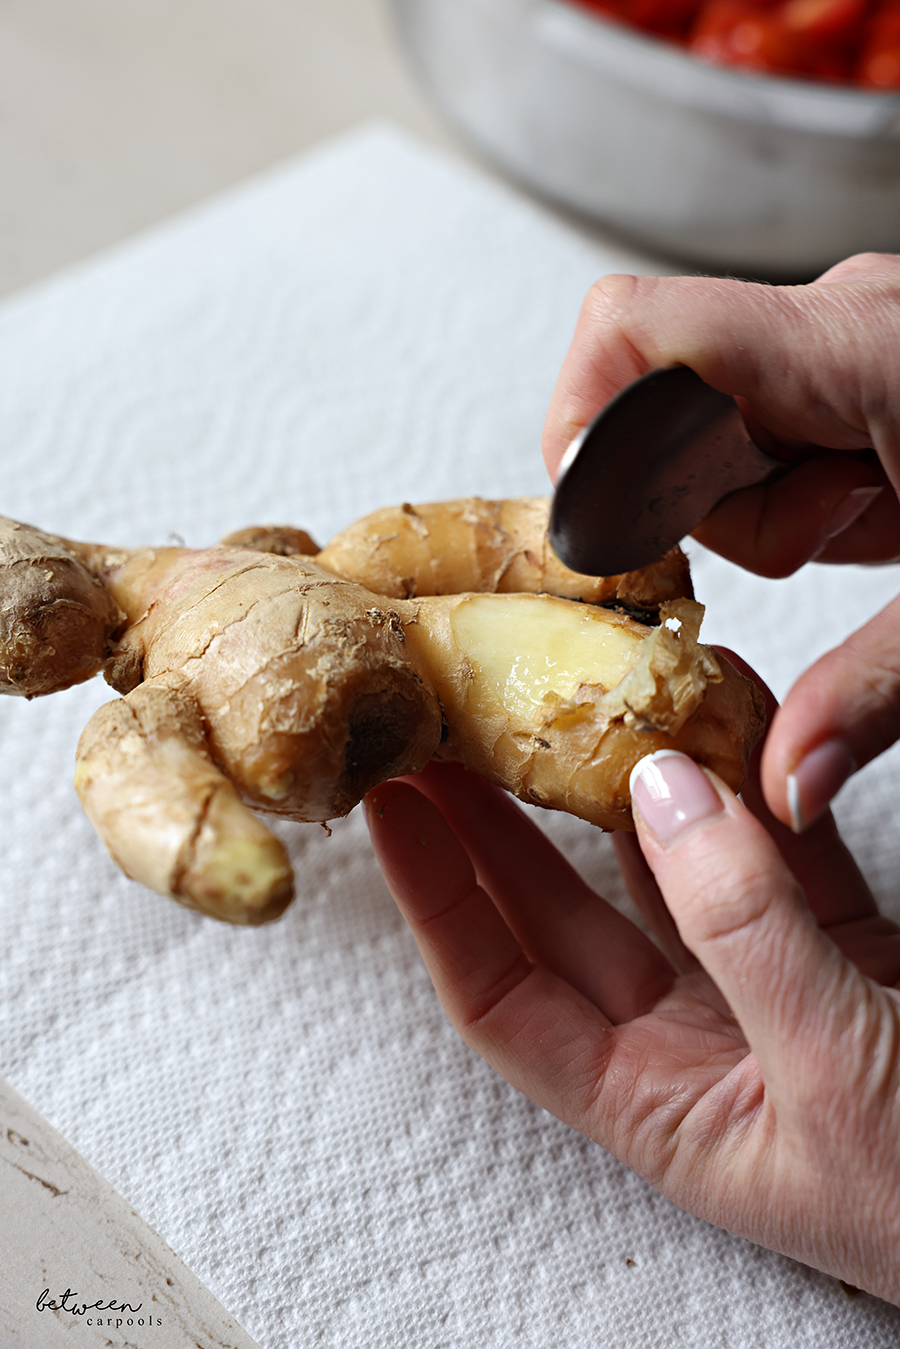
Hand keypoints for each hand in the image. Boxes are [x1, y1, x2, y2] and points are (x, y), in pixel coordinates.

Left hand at [365, 740, 899, 1303]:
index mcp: (657, 1105)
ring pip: (662, 870)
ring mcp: (768, 985)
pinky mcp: (849, 945)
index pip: (503, 994)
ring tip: (551, 703)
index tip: (392, 811)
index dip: (440, 900)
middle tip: (443, 732)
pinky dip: (753, 783)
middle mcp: (694, 1041)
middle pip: (560, 917)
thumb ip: (747, 931)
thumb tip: (662, 794)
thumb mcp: (836, 1078)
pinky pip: (780, 848)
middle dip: (497, 824)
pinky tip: (711, 719)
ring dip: (611, 788)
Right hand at [541, 252, 899, 830]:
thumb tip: (784, 780)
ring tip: (867, 526)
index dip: (583, 421)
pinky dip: (795, 493)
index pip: (642, 334)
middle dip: (709, 502)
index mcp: (863, 352)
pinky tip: (865, 512)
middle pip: (668, 405)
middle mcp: (839, 325)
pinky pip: (767, 432)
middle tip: (816, 545)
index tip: (591, 526)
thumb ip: (877, 692)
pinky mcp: (858, 370)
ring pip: (715, 428)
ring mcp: (848, 340)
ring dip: (766, 506)